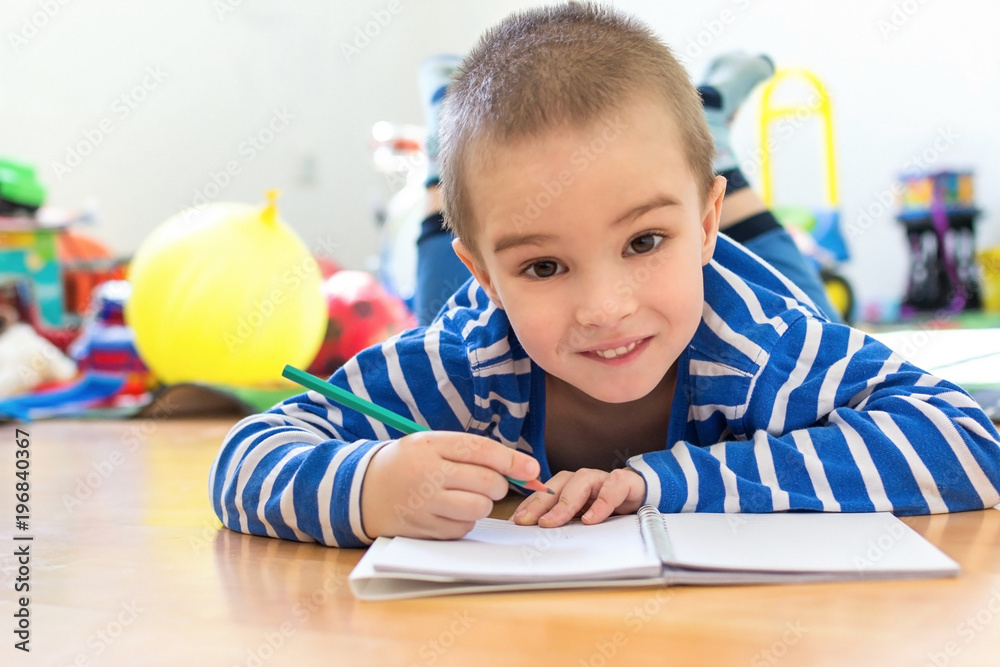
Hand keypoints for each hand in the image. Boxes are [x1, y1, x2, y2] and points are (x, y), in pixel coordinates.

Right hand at [360, 431, 539, 539]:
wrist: (363, 489)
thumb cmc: (408, 463)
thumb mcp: (433, 444)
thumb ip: (474, 451)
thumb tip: (525, 469)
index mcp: (431, 445)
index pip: (481, 451)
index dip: (512, 461)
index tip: (532, 470)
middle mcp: (427, 475)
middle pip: (487, 484)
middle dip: (497, 485)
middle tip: (486, 483)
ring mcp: (424, 504)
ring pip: (479, 509)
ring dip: (482, 504)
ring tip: (465, 496)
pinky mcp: (423, 529)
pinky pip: (463, 529)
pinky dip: (464, 521)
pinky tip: (448, 511)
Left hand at [511, 468, 646, 527]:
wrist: (644, 495)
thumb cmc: (609, 506)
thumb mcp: (584, 515)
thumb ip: (565, 520)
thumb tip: (535, 533)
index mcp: (571, 486)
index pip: (546, 490)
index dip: (531, 503)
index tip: (517, 520)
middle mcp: (584, 479)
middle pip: (558, 484)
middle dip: (541, 502)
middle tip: (528, 521)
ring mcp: (604, 479)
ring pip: (581, 481)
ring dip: (565, 502)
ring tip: (553, 521)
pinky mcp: (625, 482)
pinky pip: (613, 487)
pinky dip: (602, 503)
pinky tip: (591, 519)